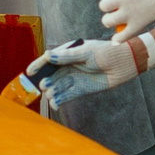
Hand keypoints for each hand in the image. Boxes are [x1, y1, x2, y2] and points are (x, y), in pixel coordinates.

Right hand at [24, 36, 150, 110]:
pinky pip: (66, 95)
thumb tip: (48, 56)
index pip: (49, 59)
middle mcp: (68, 66)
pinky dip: (59, 99)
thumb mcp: (86, 52)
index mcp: (68, 53)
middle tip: (41, 85)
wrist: (124, 63)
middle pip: (51, 75)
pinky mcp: (80, 89)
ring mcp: (74, 78)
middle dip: (44, 80)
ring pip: (57, 86)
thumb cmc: (106, 52)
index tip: (29, 72)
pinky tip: (55, 102)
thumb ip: (67, 56)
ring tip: (50, 94)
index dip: (38, 65)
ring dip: (52, 91)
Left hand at [98, 0, 154, 36]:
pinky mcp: (138, 23)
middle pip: (103, 6)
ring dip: (112, 21)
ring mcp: (128, 11)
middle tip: (118, 9)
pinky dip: (119, 39)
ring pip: (107, 21)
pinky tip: (119, 38)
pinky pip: (121, 36)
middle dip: (110, 8)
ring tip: (120, 22)